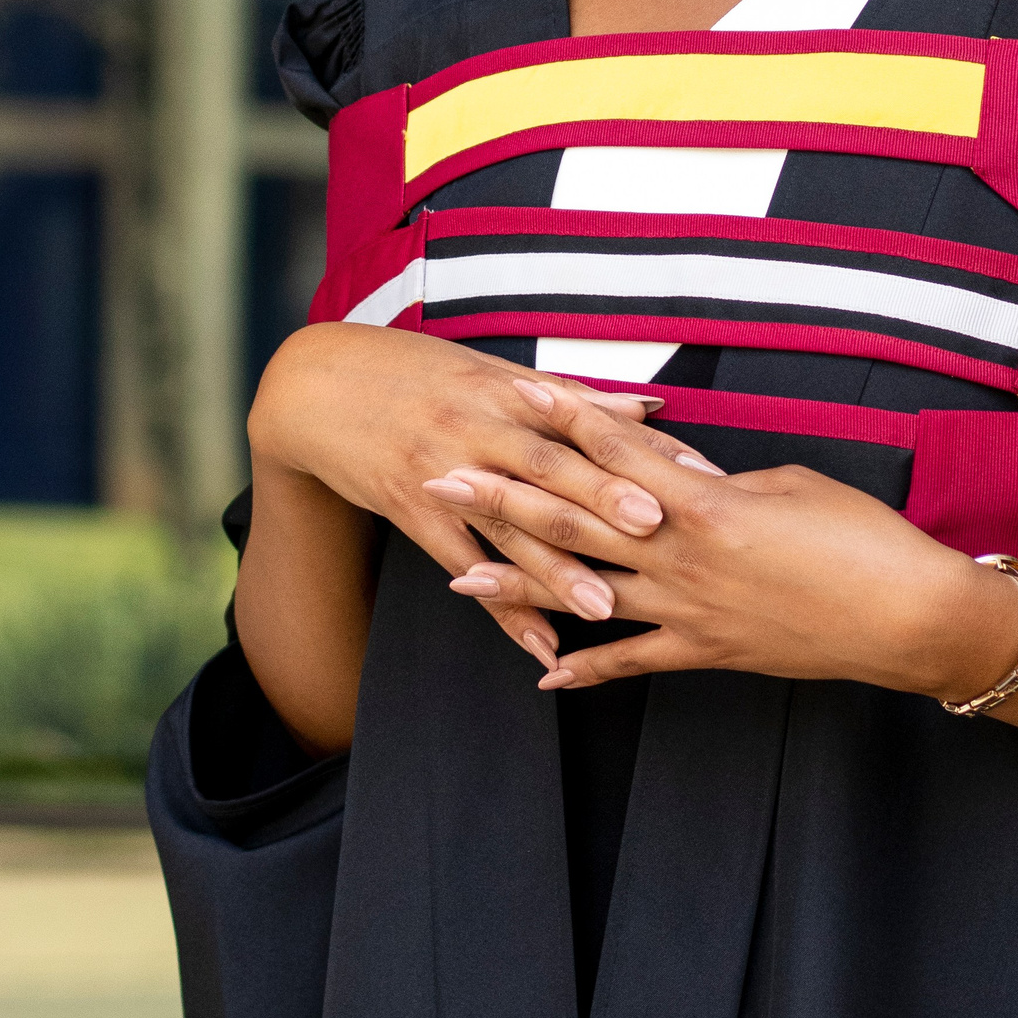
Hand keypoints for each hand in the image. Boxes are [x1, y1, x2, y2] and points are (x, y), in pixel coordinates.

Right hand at [247, 324, 712, 670]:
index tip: (698, 470)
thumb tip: (650, 410)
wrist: (320, 385)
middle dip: (603, 497)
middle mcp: (479, 426)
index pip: (587, 419)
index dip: (643, 446)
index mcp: (508, 389)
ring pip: (506, 524)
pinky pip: (462, 564)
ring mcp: (443, 471)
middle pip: (548, 465)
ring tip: (604, 607)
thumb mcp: (492, 373)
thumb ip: (574, 400)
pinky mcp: (411, 510)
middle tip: (658, 527)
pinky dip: (500, 606)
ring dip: (554, 568)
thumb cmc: (419, 374)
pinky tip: (537, 644)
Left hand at [433, 377, 1017, 697]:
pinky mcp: (708, 653)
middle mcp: (682, 556)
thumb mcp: (788, 484)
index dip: (563, 421)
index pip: (618, 453)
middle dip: (508, 498)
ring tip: (459, 577)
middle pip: (580, 520)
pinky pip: (635, 662)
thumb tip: (672, 467)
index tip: (511, 397)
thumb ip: (717, 479)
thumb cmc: (862, 536)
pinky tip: (543, 674)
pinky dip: (588, 669)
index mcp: (705, 501)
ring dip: (521, 584)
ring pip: (588, 593)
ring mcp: (690, 610)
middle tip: (444, 480)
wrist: (910, 618)